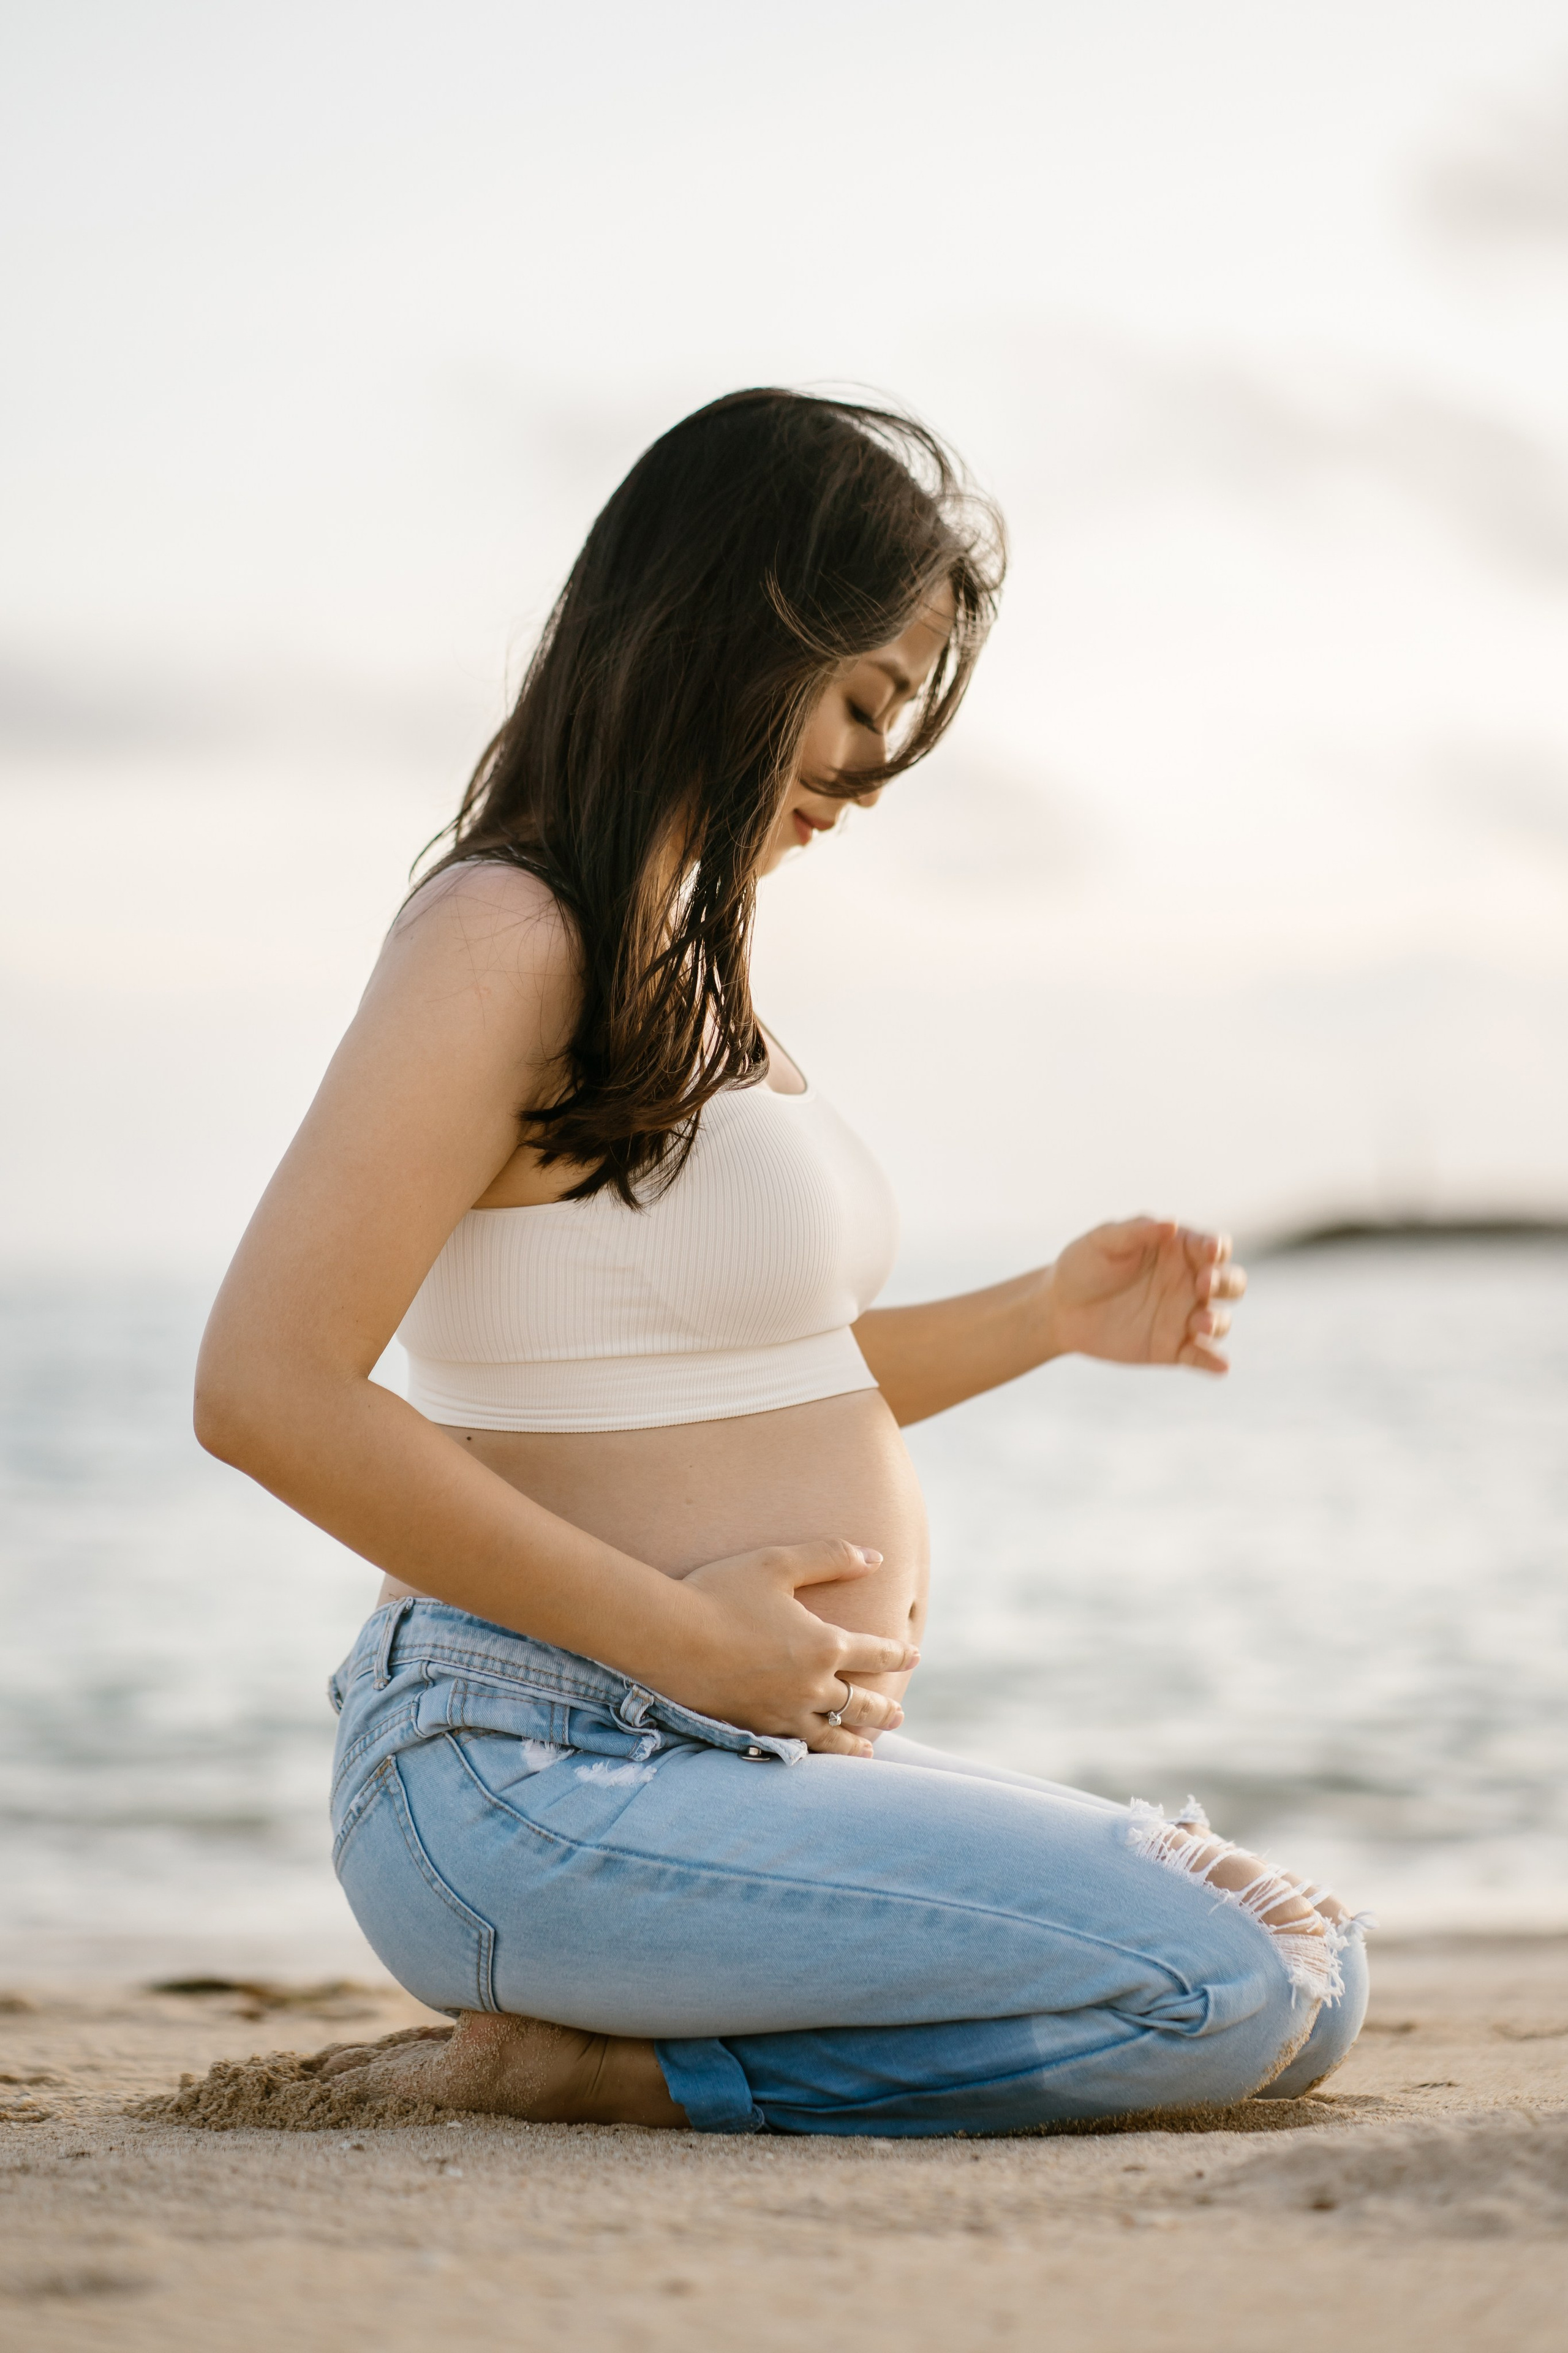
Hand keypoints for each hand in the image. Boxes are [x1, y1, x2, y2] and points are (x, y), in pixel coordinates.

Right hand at [668, 1541, 918, 1755]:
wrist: (668, 1637)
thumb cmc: (722, 1592)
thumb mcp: (779, 1563)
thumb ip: (830, 1557)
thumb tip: (876, 1557)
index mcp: (824, 1644)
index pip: (875, 1652)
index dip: (898, 1653)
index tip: (914, 1655)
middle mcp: (812, 1687)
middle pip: (860, 1701)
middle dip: (883, 1706)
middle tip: (899, 1713)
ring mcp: (784, 1713)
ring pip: (832, 1735)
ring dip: (856, 1742)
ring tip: (870, 1749)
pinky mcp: (755, 1729)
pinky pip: (797, 1748)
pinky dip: (816, 1754)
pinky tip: (817, 1756)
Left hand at [1043, 1218, 1245, 1374]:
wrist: (1059, 1308)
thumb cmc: (1084, 1265)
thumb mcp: (1105, 1241)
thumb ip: (1137, 1231)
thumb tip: (1171, 1225)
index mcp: (1179, 1250)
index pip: (1213, 1246)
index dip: (1217, 1248)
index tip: (1210, 1252)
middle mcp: (1189, 1283)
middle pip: (1230, 1282)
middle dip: (1225, 1282)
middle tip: (1204, 1284)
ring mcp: (1183, 1317)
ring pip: (1220, 1320)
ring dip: (1217, 1322)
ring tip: (1198, 1323)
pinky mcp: (1172, 1348)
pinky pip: (1201, 1356)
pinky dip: (1213, 1361)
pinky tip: (1220, 1365)